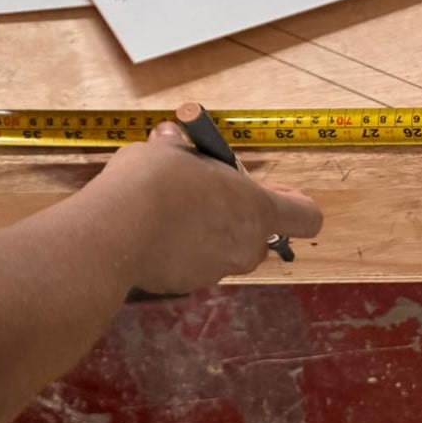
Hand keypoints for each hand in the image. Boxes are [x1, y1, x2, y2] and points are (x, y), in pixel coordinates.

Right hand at [88, 122, 323, 295]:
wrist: (115, 229)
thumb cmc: (153, 182)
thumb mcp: (169, 149)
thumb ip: (180, 148)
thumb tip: (170, 138)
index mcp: (255, 209)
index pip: (307, 217)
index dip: (293, 202)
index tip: (270, 189)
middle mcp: (245, 246)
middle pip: (258, 234)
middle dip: (236, 216)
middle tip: (203, 194)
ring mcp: (216, 270)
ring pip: (223, 249)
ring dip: (206, 232)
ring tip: (167, 212)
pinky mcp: (186, 284)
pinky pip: (192, 263)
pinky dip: (179, 250)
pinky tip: (150, 232)